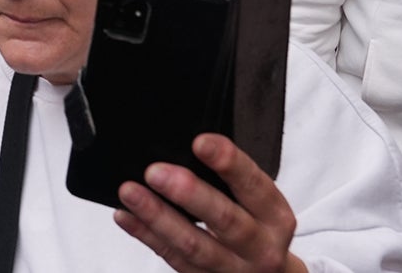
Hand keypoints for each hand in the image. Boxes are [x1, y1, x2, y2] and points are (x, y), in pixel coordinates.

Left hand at [114, 133, 304, 272]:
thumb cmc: (257, 227)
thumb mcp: (260, 203)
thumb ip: (232, 179)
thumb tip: (188, 146)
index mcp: (275, 217)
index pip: (255, 186)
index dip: (229, 163)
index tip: (200, 142)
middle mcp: (260, 247)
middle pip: (225, 220)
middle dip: (189, 194)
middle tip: (156, 172)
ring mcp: (233, 270)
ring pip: (193, 245)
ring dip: (158, 217)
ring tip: (131, 192)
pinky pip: (172, 259)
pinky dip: (146, 235)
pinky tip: (126, 216)